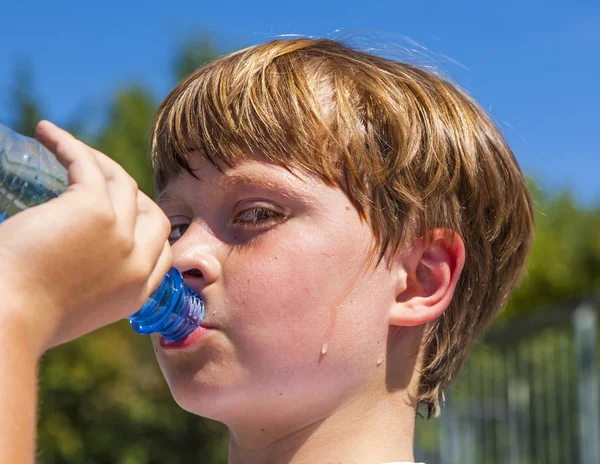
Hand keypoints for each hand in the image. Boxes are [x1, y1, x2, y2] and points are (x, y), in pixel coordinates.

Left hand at [0, 121, 171, 354]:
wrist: (6, 320)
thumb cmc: (21, 318)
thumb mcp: (74, 308)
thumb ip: (91, 284)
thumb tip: (75, 257)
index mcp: (134, 293)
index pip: (162, 252)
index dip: (145, 228)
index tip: (120, 214)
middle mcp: (136, 263)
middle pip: (154, 215)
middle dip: (131, 196)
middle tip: (96, 181)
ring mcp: (121, 235)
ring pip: (123, 183)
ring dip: (96, 160)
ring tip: (62, 148)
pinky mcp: (95, 210)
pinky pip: (88, 165)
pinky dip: (68, 144)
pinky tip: (45, 133)